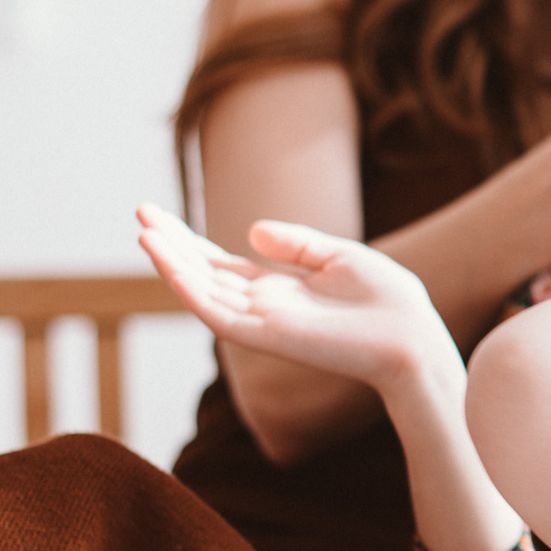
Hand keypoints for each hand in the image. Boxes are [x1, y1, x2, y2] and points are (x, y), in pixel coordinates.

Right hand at [137, 205, 458, 388]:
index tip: (159, 216)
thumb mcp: (339, 256)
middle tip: (139, 213)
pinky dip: (193, 293)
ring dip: (172, 264)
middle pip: (203, 274)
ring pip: (203, 293)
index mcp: (279, 290)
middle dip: (171, 246)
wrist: (411, 337)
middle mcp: (263, 308)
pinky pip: (220, 317)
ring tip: (144, 232)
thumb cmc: (387, 301)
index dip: (189, 241)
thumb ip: (295, 244)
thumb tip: (250, 229)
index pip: (221, 264)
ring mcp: (262, 323)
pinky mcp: (268, 337)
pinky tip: (172, 267)